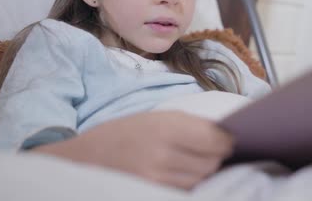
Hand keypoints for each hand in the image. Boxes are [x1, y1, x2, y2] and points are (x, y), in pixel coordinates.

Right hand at [33, 111, 233, 189]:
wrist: (83, 160)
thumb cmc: (122, 134)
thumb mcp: (155, 118)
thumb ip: (190, 126)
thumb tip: (224, 136)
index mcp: (165, 127)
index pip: (214, 139)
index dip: (226, 140)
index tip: (229, 140)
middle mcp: (162, 155)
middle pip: (211, 163)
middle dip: (216, 157)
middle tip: (211, 151)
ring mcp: (156, 180)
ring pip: (200, 180)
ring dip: (203, 172)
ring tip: (193, 163)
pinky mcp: (152, 195)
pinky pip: (185, 191)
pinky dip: (190, 184)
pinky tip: (183, 174)